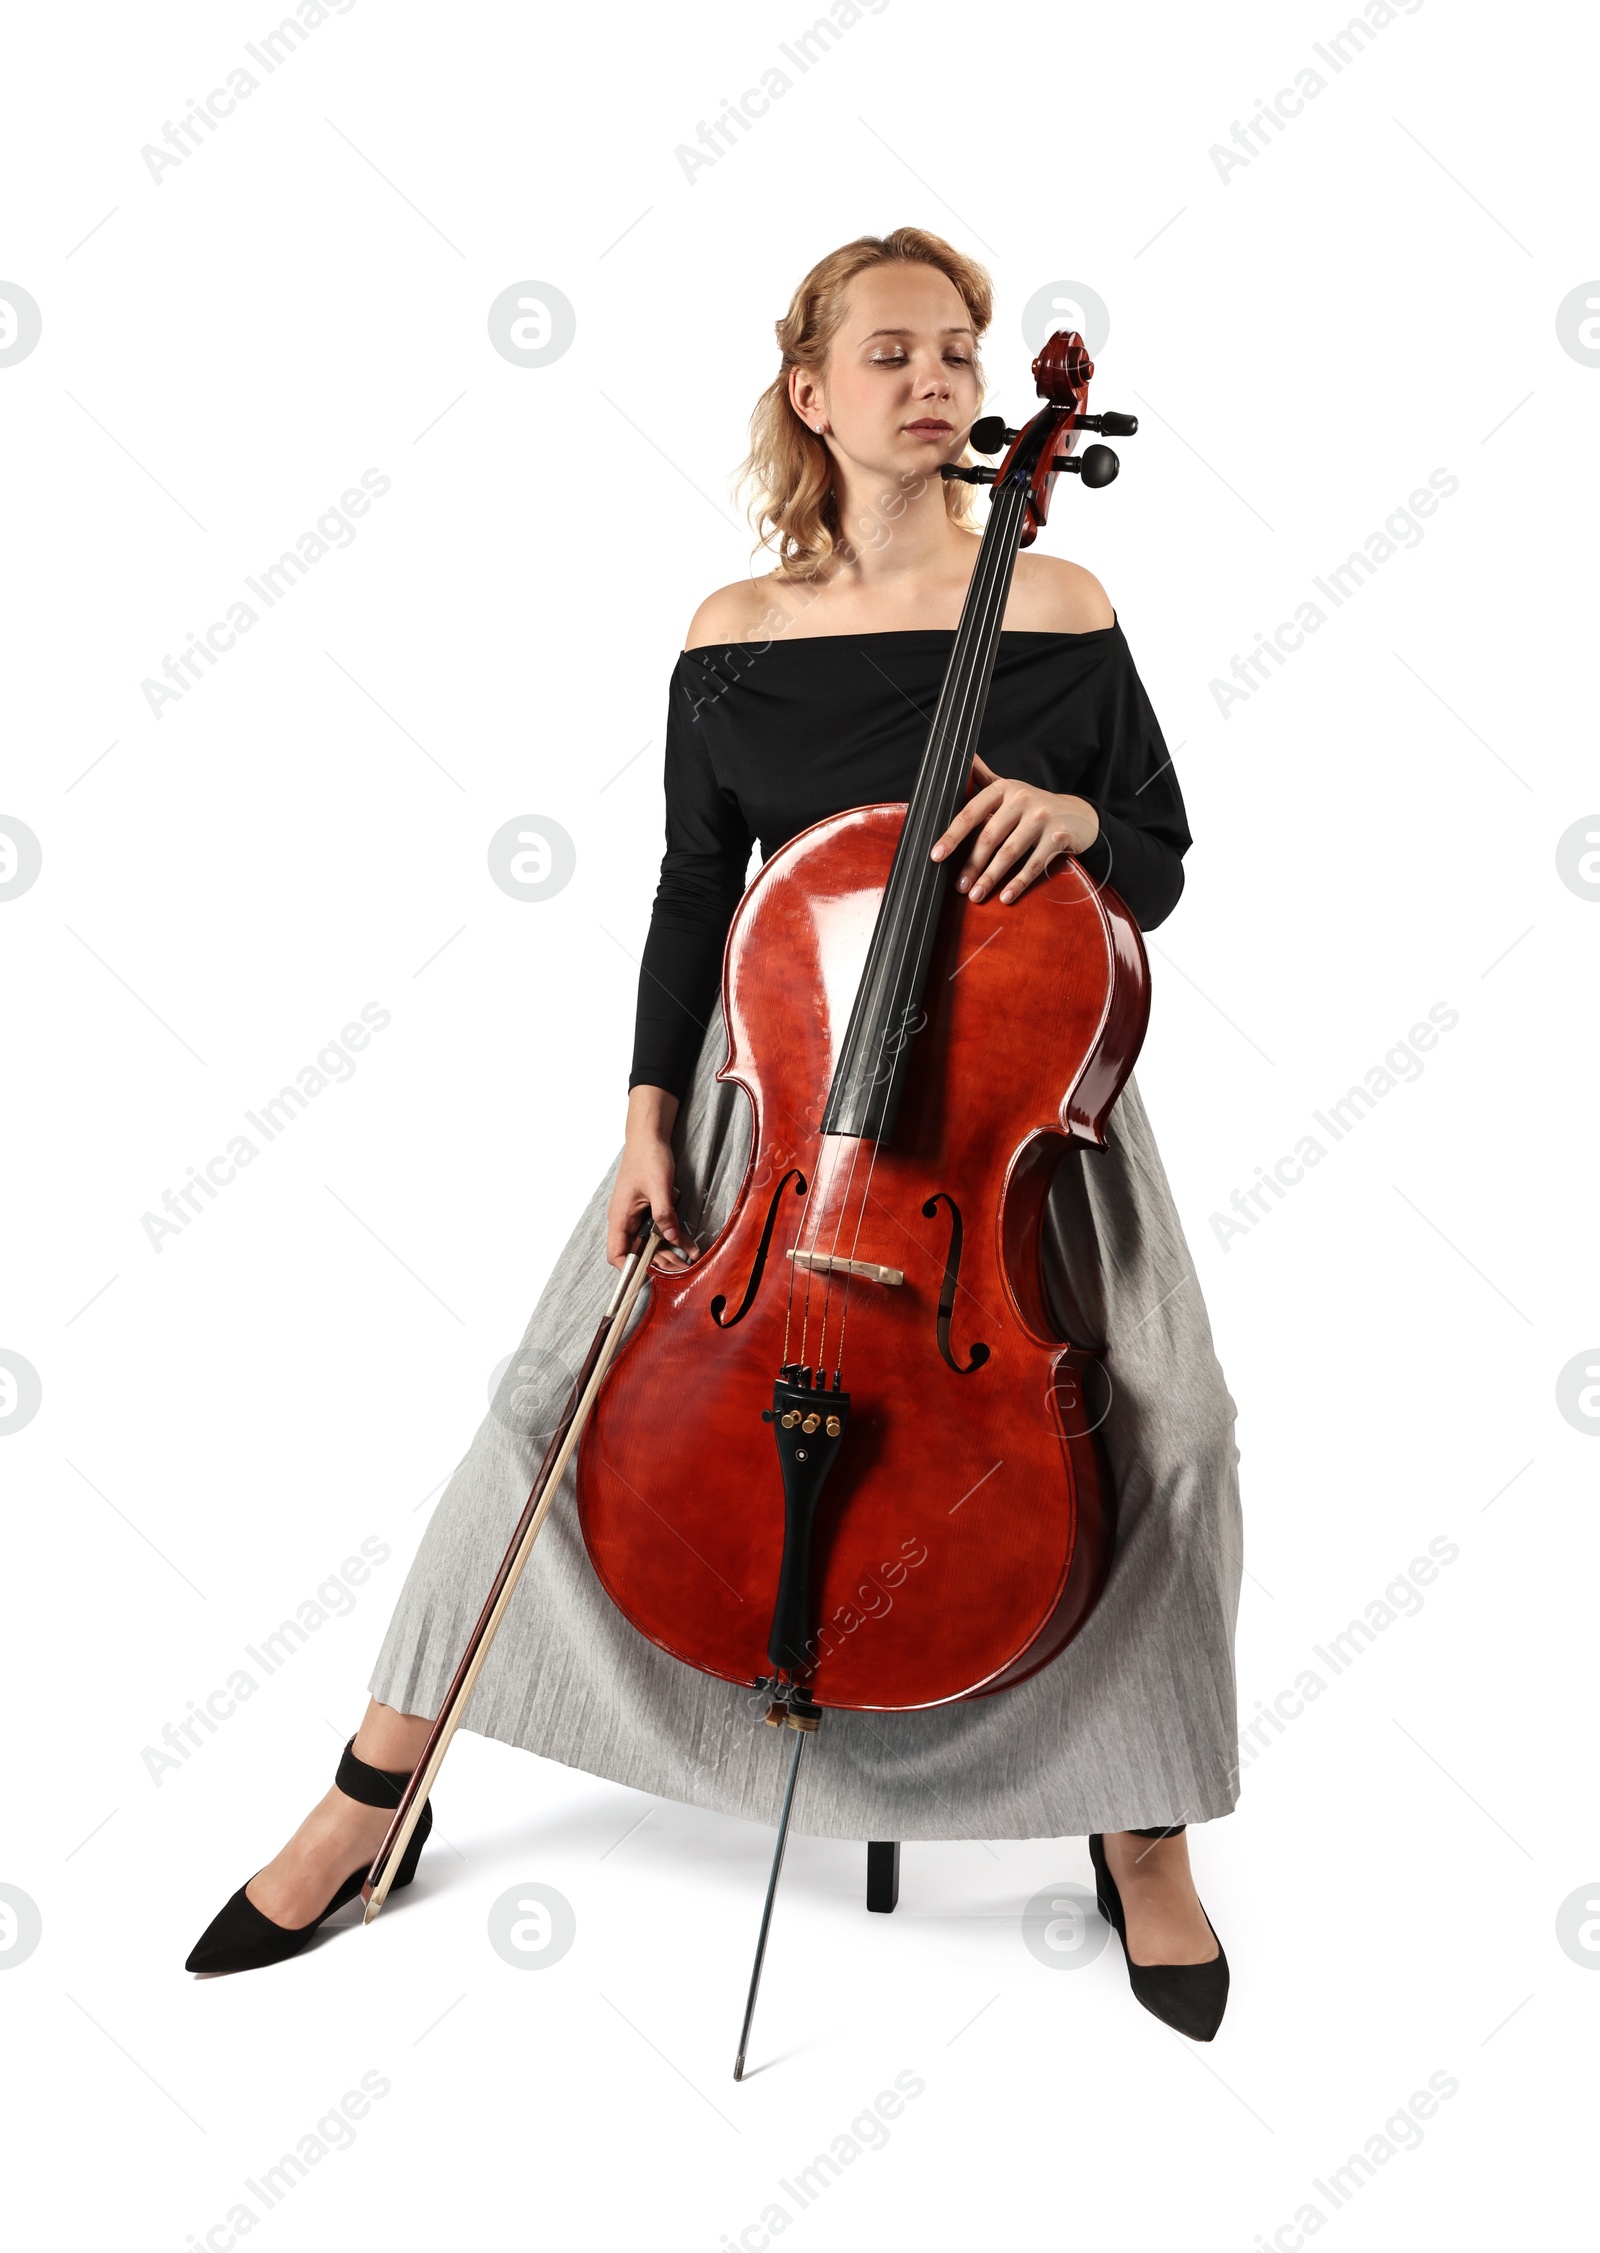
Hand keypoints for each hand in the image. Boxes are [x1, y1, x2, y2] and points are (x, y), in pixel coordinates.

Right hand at [606, 1087, 700, 1269]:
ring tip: (686, 1259)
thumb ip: (664, 1214)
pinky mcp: (645, 1208)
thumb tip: (671, 1239)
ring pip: (647, 1242)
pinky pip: (656, 1229)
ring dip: (666, 1251)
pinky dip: (670, 1236)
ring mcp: (634, 1214)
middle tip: (680, 1267)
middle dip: (657, 1261)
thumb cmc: (648, 1157)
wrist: (649, 1136)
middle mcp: (624, 1218)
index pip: (617, 1253)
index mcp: (620, 1216)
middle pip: (635, 1251)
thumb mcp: (659, 1187)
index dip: (629, 1268)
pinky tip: (686, 1243)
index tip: (650, 1275)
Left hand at [929, 753, 1098, 904]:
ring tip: (976, 896)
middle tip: (959, 887)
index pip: (971, 813)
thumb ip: (983, 776)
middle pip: (989, 837)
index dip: (952, 836)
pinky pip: (1034, 864)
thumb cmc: (1034, 807)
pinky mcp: (1058, 836)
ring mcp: (1042, 817)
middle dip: (971, 865)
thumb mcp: (1009, 789)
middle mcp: (1022, 799)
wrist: (1079, 816)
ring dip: (990, 878)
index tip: (936, 855)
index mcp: (1003, 789)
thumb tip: (962, 756)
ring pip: (1009, 853)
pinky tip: (1006, 897)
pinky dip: (1018, 883)